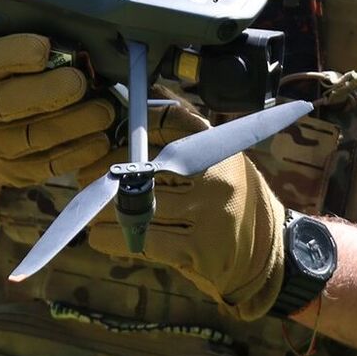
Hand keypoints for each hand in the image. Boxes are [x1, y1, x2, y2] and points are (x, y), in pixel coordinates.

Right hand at [0, 33, 121, 187]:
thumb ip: (20, 42)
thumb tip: (64, 22)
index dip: (13, 54)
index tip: (43, 47)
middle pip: (4, 104)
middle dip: (47, 91)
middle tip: (79, 81)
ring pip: (32, 137)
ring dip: (73, 123)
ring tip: (103, 109)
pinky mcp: (14, 172)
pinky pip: (48, 165)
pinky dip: (78, 151)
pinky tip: (99, 138)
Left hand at [84, 101, 287, 320]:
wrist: (269, 256)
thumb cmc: (232, 201)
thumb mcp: (220, 159)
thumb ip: (184, 135)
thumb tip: (139, 99)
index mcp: (219, 149)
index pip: (171, 118)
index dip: (136, 123)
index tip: (109, 131)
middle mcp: (216, 177)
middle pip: (144, 168)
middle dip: (108, 174)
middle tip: (87, 178)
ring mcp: (209, 214)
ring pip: (138, 206)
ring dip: (106, 209)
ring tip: (93, 209)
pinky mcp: (200, 250)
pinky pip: (144, 239)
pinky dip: (114, 238)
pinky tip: (100, 235)